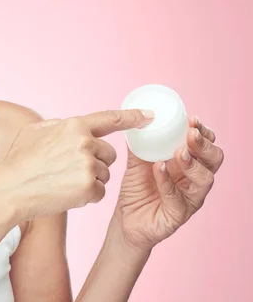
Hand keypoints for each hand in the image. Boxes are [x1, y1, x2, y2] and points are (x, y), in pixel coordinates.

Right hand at [0, 109, 153, 221]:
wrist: (9, 189)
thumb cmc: (17, 161)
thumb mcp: (33, 132)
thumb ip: (57, 126)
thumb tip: (69, 126)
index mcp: (73, 125)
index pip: (109, 119)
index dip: (132, 117)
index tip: (150, 116)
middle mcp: (84, 142)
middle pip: (108, 154)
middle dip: (95, 162)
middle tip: (68, 170)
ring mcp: (88, 165)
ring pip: (105, 174)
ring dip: (90, 180)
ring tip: (63, 182)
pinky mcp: (89, 188)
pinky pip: (100, 192)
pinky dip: (87, 196)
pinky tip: (66, 194)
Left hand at [114, 115, 224, 250]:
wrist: (125, 221)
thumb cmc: (137, 191)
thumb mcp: (136, 163)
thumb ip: (139, 144)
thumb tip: (135, 120)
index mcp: (189, 165)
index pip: (206, 145)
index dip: (204, 132)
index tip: (192, 119)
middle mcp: (194, 181)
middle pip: (214, 160)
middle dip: (204, 145)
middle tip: (191, 134)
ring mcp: (189, 198)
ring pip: (205, 179)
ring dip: (193, 163)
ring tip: (179, 152)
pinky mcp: (178, 215)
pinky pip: (178, 198)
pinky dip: (168, 181)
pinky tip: (159, 168)